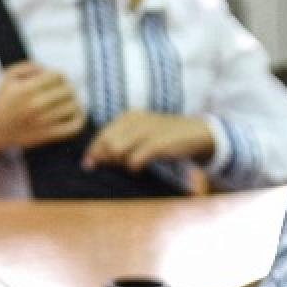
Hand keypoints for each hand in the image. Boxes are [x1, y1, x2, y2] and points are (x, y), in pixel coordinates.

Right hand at [0, 62, 84, 164]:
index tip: (58, 79)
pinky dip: (80, 119)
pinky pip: (74, 127)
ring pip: (73, 107)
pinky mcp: (49, 135)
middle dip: (69, 87)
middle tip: (66, 89)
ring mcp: (43, 121)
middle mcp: (35, 105)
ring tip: (70, 100)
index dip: (61, 75)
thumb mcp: (8, 78)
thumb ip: (28, 66)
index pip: (57, 76)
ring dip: (75, 101)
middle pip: (68, 91)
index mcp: (26, 89)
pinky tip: (77, 113)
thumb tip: (48, 68)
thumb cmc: (3, 101)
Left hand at [82, 110, 214, 171]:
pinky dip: (133, 166)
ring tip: (129, 167)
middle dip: (104, 159)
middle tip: (113, 168)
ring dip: (118, 163)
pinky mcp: (158, 144)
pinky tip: (138, 169)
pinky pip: (135, 159)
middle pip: (106, 143)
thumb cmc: (168, 137)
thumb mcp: (144, 133)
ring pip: (116, 150)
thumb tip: (99, 157)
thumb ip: (124, 141)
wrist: (198, 132)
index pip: (102, 134)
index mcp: (129, 117)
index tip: (88, 165)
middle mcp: (135, 121)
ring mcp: (146, 131)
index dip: (93, 150)